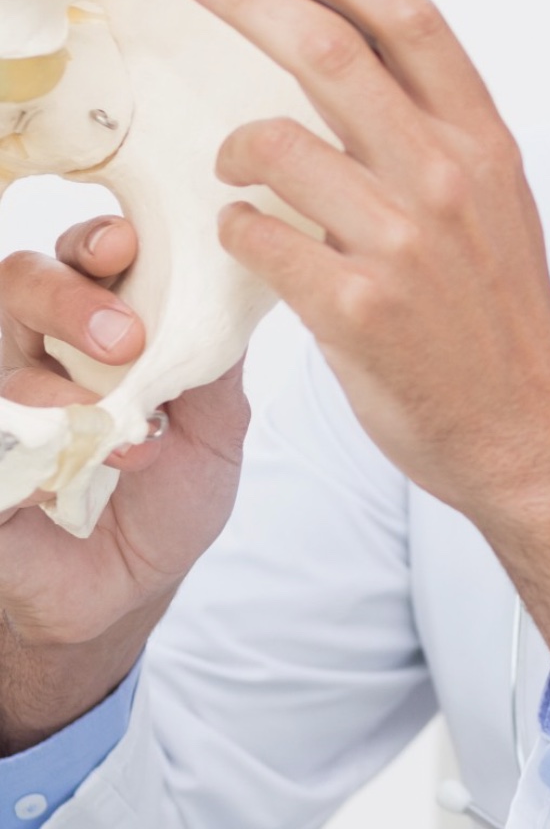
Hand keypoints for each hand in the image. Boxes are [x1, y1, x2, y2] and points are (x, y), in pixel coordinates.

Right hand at [0, 217, 247, 753]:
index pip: (86, 256)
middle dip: (70, 299)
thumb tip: (245, 287)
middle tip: (124, 338)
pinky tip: (64, 471)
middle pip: (22, 283)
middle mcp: (35, 350)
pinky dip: (26, 445)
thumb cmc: (169, 491)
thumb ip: (216, 359)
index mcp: (97, 323)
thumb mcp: (215, 423)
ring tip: (119, 430)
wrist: (131, 586)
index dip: (101, 241)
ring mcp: (0, 404)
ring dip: (60, 390)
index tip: (130, 246)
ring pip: (2, 360)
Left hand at [177, 0, 549, 703]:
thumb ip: (433, 139)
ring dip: (233, 147)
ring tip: (233, 165)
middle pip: (331, 53)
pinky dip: (240, 229)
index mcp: (487, 145)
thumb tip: (348, 66)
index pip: (409, 22)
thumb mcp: (496, 207)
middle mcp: (449, 179)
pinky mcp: (354, 306)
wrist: (529, 428)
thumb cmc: (499, 319)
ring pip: (274, 144)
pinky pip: (257, 236)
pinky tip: (256, 241)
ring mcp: (402, 243)